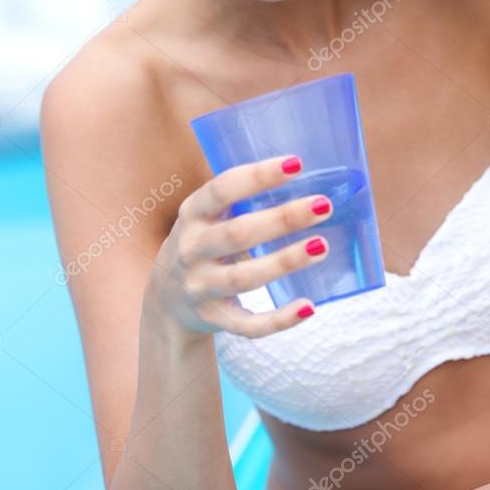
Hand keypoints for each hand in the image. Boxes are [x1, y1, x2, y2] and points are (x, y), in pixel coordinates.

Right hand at [149, 154, 331, 337]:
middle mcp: (191, 249)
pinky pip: (248, 325)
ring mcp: (201, 287)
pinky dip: (278, 319)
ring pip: (245, 278)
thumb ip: (238, 198)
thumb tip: (299, 172)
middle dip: (282, 219)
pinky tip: (308, 307)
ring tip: (322, 246)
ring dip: (285, 261)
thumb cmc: (202, 242)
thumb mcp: (205, 215)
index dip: (259, 176)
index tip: (296, 164)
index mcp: (192, 214)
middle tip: (324, 206)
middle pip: (238, 234)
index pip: (222, 189)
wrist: (165, 298)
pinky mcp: (214, 318)